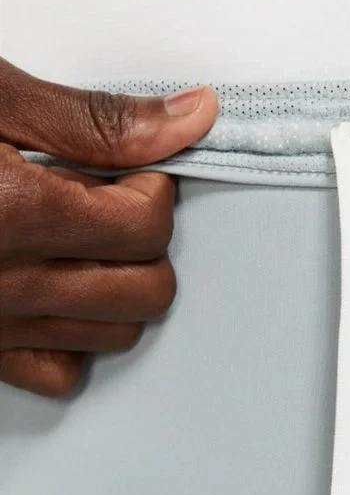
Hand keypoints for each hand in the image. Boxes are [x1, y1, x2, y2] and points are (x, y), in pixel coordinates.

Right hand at [0, 60, 216, 395]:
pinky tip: (54, 292)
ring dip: (117, 288)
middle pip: (145, 292)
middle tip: (113, 205)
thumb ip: (90, 122)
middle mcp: (1, 284)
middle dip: (145, 244)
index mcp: (11, 214)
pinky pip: (56, 372)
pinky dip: (72, 338)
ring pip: (113, 336)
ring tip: (83, 243)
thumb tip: (186, 121)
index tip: (132, 174)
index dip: (152, 192)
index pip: (146, 229)